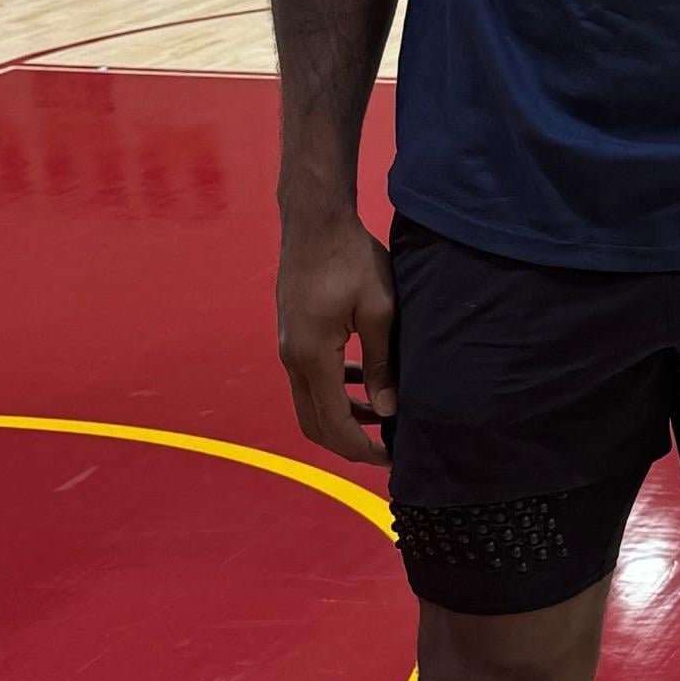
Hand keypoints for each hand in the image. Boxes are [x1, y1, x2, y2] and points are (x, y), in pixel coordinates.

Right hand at [278, 208, 396, 463]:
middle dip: (349, 442)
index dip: (361, 449)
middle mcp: (292, 357)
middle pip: (314, 422)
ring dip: (343, 414)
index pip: (333, 423)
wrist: (315, 220)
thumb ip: (381, 364)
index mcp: (312, 357)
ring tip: (383, 414)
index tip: (390, 460)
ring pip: (311, 401)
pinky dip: (335, 389)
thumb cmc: (350, 258)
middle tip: (386, 449)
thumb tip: (388, 410)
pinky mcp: (293, 333)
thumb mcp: (379, 311)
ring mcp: (288, 346)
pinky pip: (311, 377)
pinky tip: (364, 380)